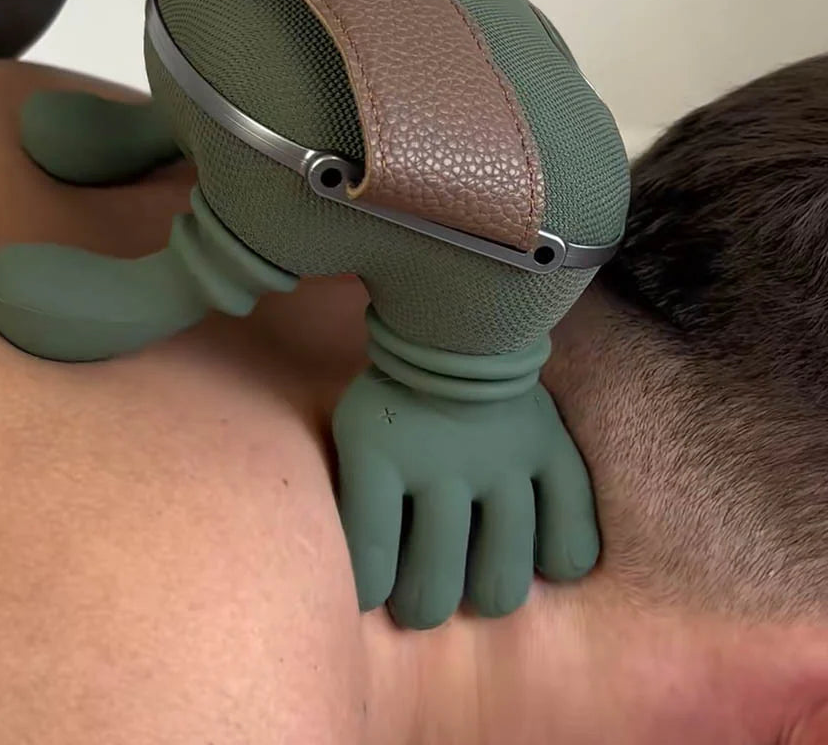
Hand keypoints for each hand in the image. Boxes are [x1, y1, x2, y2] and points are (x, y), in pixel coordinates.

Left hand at [332, 367, 598, 628]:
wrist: (456, 323)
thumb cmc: (397, 399)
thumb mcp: (355, 431)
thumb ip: (357, 496)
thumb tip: (369, 579)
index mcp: (378, 454)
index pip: (369, 563)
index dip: (369, 592)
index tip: (374, 587)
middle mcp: (440, 463)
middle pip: (433, 590)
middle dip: (421, 605)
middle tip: (422, 590)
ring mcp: (501, 461)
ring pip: (500, 582)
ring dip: (483, 593)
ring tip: (477, 578)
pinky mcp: (550, 451)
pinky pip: (572, 543)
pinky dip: (557, 562)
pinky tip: (538, 552)